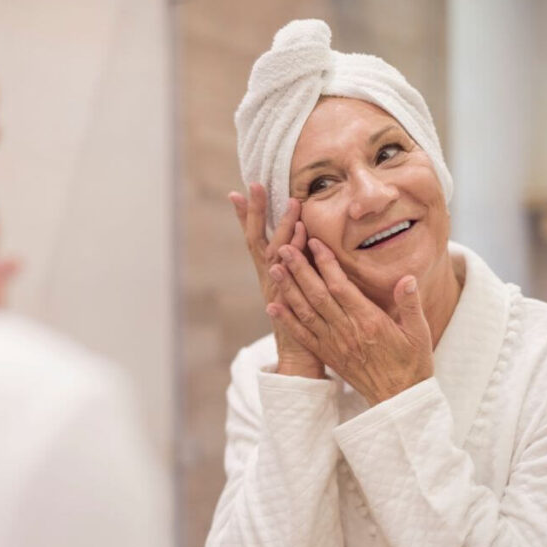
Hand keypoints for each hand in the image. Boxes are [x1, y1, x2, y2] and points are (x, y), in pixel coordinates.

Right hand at [230, 183, 323, 377]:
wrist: (300, 362)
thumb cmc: (305, 326)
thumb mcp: (298, 291)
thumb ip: (301, 268)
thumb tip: (308, 241)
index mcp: (271, 275)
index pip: (256, 239)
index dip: (247, 216)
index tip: (238, 192)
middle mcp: (268, 280)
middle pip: (256, 240)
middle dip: (254, 212)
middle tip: (254, 184)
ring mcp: (276, 292)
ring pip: (274, 256)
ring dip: (281, 229)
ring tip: (291, 204)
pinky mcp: (287, 306)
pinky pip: (288, 279)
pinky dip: (289, 260)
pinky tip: (295, 240)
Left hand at [266, 238, 433, 402]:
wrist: (399, 400)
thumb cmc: (412, 364)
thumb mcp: (420, 333)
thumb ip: (412, 304)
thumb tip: (406, 278)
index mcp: (369, 321)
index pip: (341, 287)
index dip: (325, 263)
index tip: (314, 242)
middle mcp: (346, 331)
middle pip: (317, 295)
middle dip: (299, 269)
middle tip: (284, 247)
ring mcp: (334, 344)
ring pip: (306, 312)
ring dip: (288, 289)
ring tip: (274, 267)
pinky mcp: (327, 356)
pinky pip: (302, 336)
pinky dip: (286, 320)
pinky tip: (272, 306)